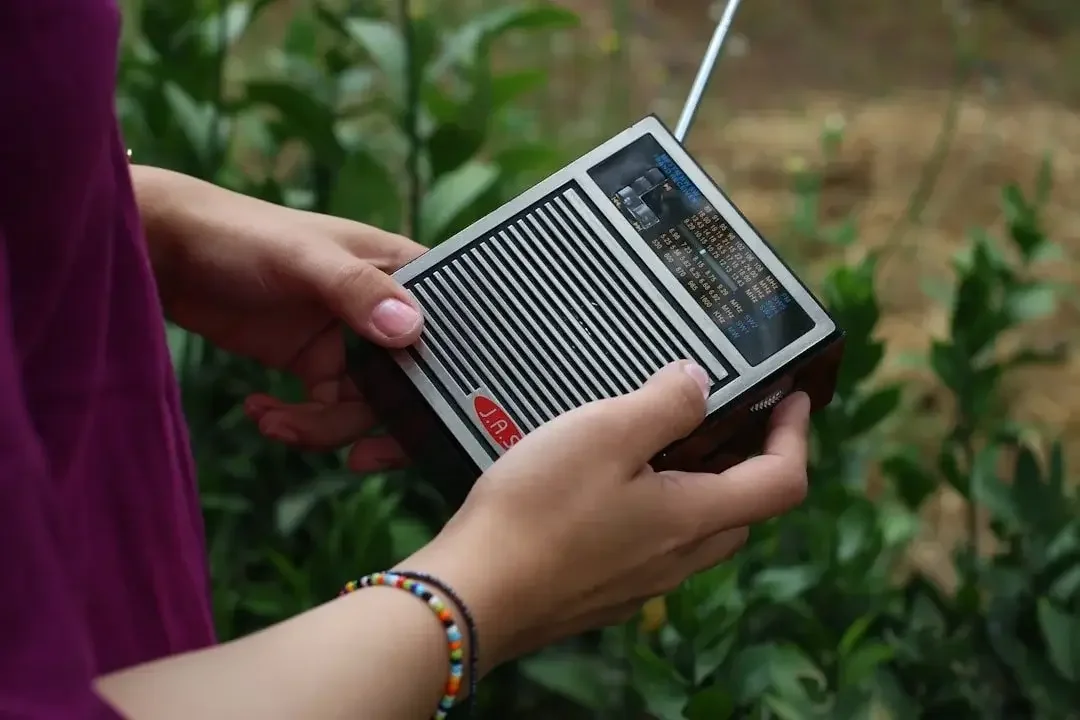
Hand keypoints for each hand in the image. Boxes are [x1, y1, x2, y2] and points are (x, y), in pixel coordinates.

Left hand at [137, 167, 425, 470]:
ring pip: (364, 407)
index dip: (445, 380)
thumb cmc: (240, 234)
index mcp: (402, 273)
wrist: (166, 252)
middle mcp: (384, 311)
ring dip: (323, 429)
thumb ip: (357, 290)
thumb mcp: (302, 258)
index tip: (423, 420)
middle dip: (381, 423)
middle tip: (357, 458)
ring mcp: (348, 341)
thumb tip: (412, 331)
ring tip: (274, 425)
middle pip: (411, 384)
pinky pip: (325, 411)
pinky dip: (297, 422)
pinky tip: (259, 411)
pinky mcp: (312, 363)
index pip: (445, 332)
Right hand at [399, 362, 811, 671]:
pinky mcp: (603, 591)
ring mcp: (640, 581)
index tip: (791, 397)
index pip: (780, 482)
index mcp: (692, 517)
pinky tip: (610, 486)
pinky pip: (652, 546)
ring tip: (664, 442)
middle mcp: (677, 559)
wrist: (474, 594)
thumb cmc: (538, 511)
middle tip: (730, 417)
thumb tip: (701, 383)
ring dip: (700, 485)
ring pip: (696, 530)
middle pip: (743, 510)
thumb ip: (666, 403)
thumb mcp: (606, 432)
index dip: (795, 435)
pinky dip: (655, 508)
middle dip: (750, 460)